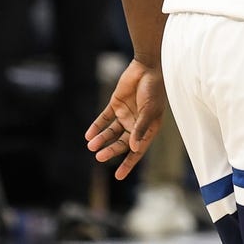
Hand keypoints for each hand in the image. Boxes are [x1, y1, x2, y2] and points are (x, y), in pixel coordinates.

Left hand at [85, 59, 165, 179]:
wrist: (147, 67)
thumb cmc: (154, 89)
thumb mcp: (149, 110)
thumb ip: (141, 128)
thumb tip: (134, 148)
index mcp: (149, 127)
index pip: (138, 149)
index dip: (129, 163)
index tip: (119, 176)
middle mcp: (136, 123)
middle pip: (122, 142)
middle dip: (111, 150)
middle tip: (100, 156)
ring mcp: (125, 114)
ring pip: (111, 132)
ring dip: (102, 139)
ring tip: (92, 145)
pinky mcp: (116, 104)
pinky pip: (104, 119)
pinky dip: (96, 127)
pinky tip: (89, 135)